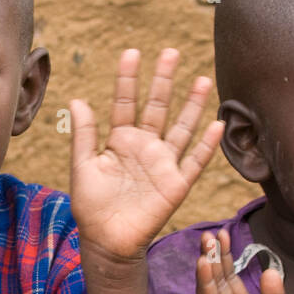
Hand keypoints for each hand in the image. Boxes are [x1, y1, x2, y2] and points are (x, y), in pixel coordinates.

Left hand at [70, 48, 222, 263]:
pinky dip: (206, 145)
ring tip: (202, 80)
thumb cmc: (91, 206)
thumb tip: (77, 100)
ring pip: (181, 128)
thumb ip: (84, 134)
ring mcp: (162, 164)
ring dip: (192, 106)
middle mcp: (144, 146)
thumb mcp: (83, 167)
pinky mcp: (176, 184)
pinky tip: (216, 124)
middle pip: (157, 107)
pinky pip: (194, 161)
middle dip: (164, 81)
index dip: (128, 80)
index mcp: (120, 140)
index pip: (125, 103)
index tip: (132, 53)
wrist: (107, 241)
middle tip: (171, 52)